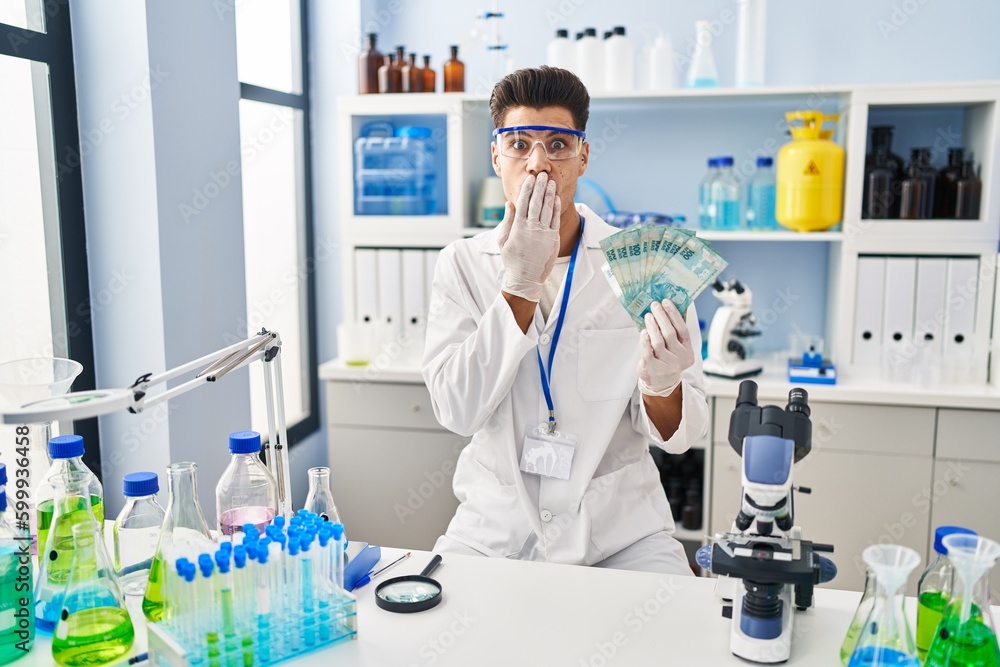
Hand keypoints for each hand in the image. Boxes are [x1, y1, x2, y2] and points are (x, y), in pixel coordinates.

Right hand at [496, 172, 560, 301]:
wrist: (525, 278)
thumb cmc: (512, 260)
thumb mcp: (503, 240)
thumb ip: (508, 221)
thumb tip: (510, 203)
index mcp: (518, 227)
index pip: (523, 202)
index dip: (527, 189)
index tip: (530, 179)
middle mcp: (531, 227)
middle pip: (536, 202)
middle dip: (540, 187)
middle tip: (542, 175)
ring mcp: (543, 233)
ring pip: (547, 209)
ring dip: (549, 194)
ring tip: (551, 183)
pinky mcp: (552, 239)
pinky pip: (555, 220)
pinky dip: (556, 208)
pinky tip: (556, 199)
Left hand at [638, 300, 694, 395]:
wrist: (661, 383)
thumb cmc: (667, 359)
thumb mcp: (676, 348)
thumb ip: (674, 332)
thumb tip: (666, 307)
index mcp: (688, 351)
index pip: (682, 330)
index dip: (674, 314)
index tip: (666, 302)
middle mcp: (680, 359)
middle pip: (670, 334)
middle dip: (661, 317)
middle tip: (654, 305)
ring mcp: (667, 366)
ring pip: (658, 342)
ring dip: (652, 326)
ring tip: (648, 316)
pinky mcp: (653, 369)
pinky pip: (647, 352)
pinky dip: (644, 340)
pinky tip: (643, 331)